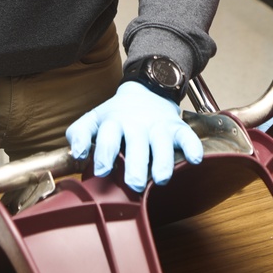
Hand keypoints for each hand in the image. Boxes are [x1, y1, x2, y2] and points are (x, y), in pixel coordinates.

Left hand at [65, 81, 202, 191]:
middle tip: (134, 183)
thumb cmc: (118, 113)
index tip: (103, 170)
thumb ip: (80, 134)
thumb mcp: (95, 118)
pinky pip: (188, 137)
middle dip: (135, 164)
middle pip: (137, 144)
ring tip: (161, 178)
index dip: (105, 153)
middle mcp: (137, 124)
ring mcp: (159, 126)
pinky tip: (194, 159)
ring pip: (162, 143)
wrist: (147, 89)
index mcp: (115, 122)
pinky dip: (192, 147)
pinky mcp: (177, 128)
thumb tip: (78, 153)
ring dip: (163, 160)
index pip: (108, 137)